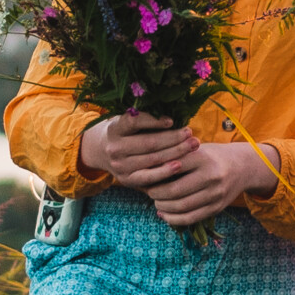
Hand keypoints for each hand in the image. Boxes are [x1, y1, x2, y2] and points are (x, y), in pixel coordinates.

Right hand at [77, 112, 192, 184]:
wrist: (102, 151)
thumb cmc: (125, 131)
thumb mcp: (127, 121)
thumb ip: (145, 118)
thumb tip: (175, 114)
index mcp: (114, 129)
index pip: (134, 123)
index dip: (154, 121)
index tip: (172, 120)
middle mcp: (115, 148)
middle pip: (149, 143)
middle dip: (173, 138)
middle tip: (191, 133)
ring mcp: (120, 166)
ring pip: (152, 159)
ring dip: (176, 152)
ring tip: (192, 145)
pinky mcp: (127, 180)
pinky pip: (149, 177)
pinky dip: (165, 171)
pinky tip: (179, 165)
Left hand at [130, 136, 273, 227]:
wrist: (243, 166)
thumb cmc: (212, 156)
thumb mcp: (196, 149)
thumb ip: (175, 156)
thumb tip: (145, 171)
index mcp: (202, 157)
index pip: (170, 167)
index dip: (154, 174)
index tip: (146, 176)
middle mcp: (211, 175)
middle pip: (174, 190)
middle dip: (156, 194)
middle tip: (149, 192)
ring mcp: (216, 193)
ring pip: (181, 206)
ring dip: (163, 207)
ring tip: (157, 202)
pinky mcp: (218, 207)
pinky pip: (191, 218)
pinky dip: (173, 219)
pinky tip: (165, 214)